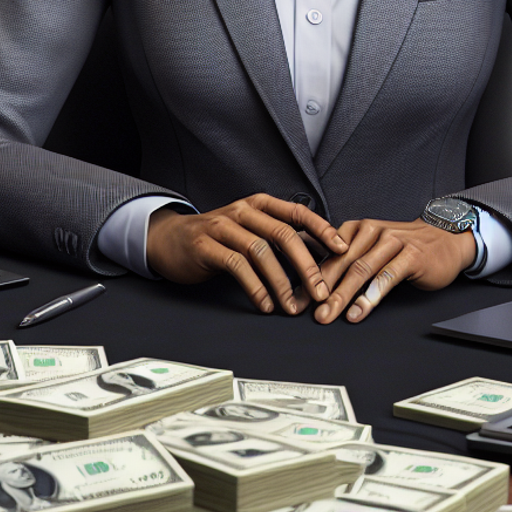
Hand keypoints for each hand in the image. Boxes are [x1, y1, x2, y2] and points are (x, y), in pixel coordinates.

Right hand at [146, 193, 348, 315]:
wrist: (170, 239)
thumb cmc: (218, 238)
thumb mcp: (250, 230)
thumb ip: (278, 238)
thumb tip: (320, 256)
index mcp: (259, 204)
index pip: (298, 212)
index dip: (322, 229)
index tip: (342, 249)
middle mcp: (243, 210)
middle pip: (283, 233)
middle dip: (307, 265)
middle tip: (321, 291)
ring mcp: (223, 226)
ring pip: (261, 251)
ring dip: (281, 282)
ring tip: (292, 307)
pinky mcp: (206, 246)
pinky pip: (237, 266)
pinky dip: (255, 287)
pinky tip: (266, 304)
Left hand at [311, 218, 476, 323]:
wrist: (445, 239)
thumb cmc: (404, 246)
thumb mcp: (372, 246)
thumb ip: (347, 257)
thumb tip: (313, 274)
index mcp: (358, 228)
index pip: (329, 253)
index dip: (311, 277)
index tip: (299, 299)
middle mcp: (372, 231)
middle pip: (341, 262)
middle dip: (323, 289)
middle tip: (310, 311)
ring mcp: (392, 242)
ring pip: (361, 270)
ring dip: (342, 295)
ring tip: (329, 314)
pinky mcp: (411, 255)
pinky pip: (386, 277)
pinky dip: (370, 296)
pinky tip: (359, 311)